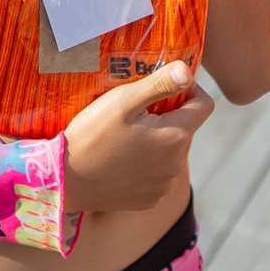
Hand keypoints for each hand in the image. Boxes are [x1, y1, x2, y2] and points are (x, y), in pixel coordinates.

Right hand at [60, 61, 211, 212]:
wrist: (64, 181)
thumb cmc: (91, 135)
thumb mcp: (122, 101)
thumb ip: (160, 84)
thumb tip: (187, 71)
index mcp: (176, 137)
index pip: (205, 105)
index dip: (189, 89)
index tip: (165, 85)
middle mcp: (177, 165)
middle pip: (186, 128)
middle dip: (168, 116)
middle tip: (134, 112)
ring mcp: (164, 186)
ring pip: (172, 152)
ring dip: (158, 140)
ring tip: (125, 137)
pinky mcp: (150, 199)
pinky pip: (159, 174)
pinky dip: (148, 164)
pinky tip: (121, 160)